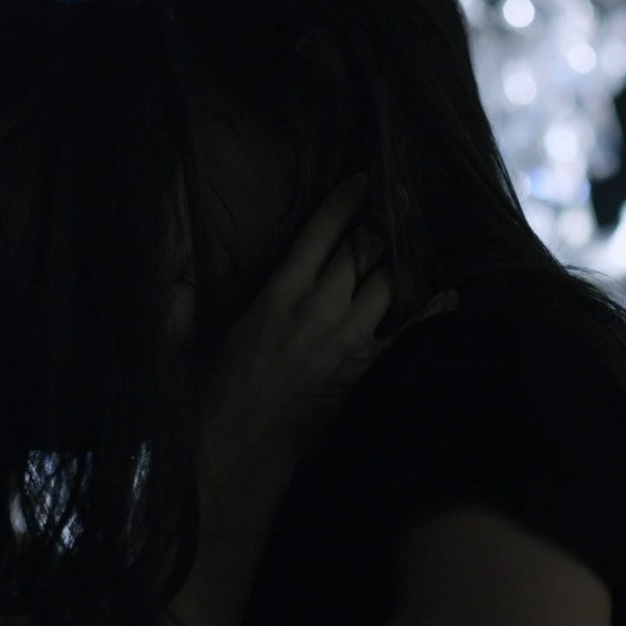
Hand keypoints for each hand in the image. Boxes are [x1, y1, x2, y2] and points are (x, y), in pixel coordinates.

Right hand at [194, 175, 458, 483]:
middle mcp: (321, 309)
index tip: (362, 180)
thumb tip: (177, 275)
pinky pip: (410, 334)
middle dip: (379, 224)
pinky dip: (432, 312)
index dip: (345, 202)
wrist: (238, 446)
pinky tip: (448, 294)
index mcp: (279, 293)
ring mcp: (349, 340)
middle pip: (363, 252)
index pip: (321, 233)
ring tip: (406, 243)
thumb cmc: (213, 389)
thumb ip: (189, 297)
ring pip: (388, 284)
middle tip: (394, 204)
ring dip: (398, 261)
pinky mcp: (366, 371)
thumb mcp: (198, 331)